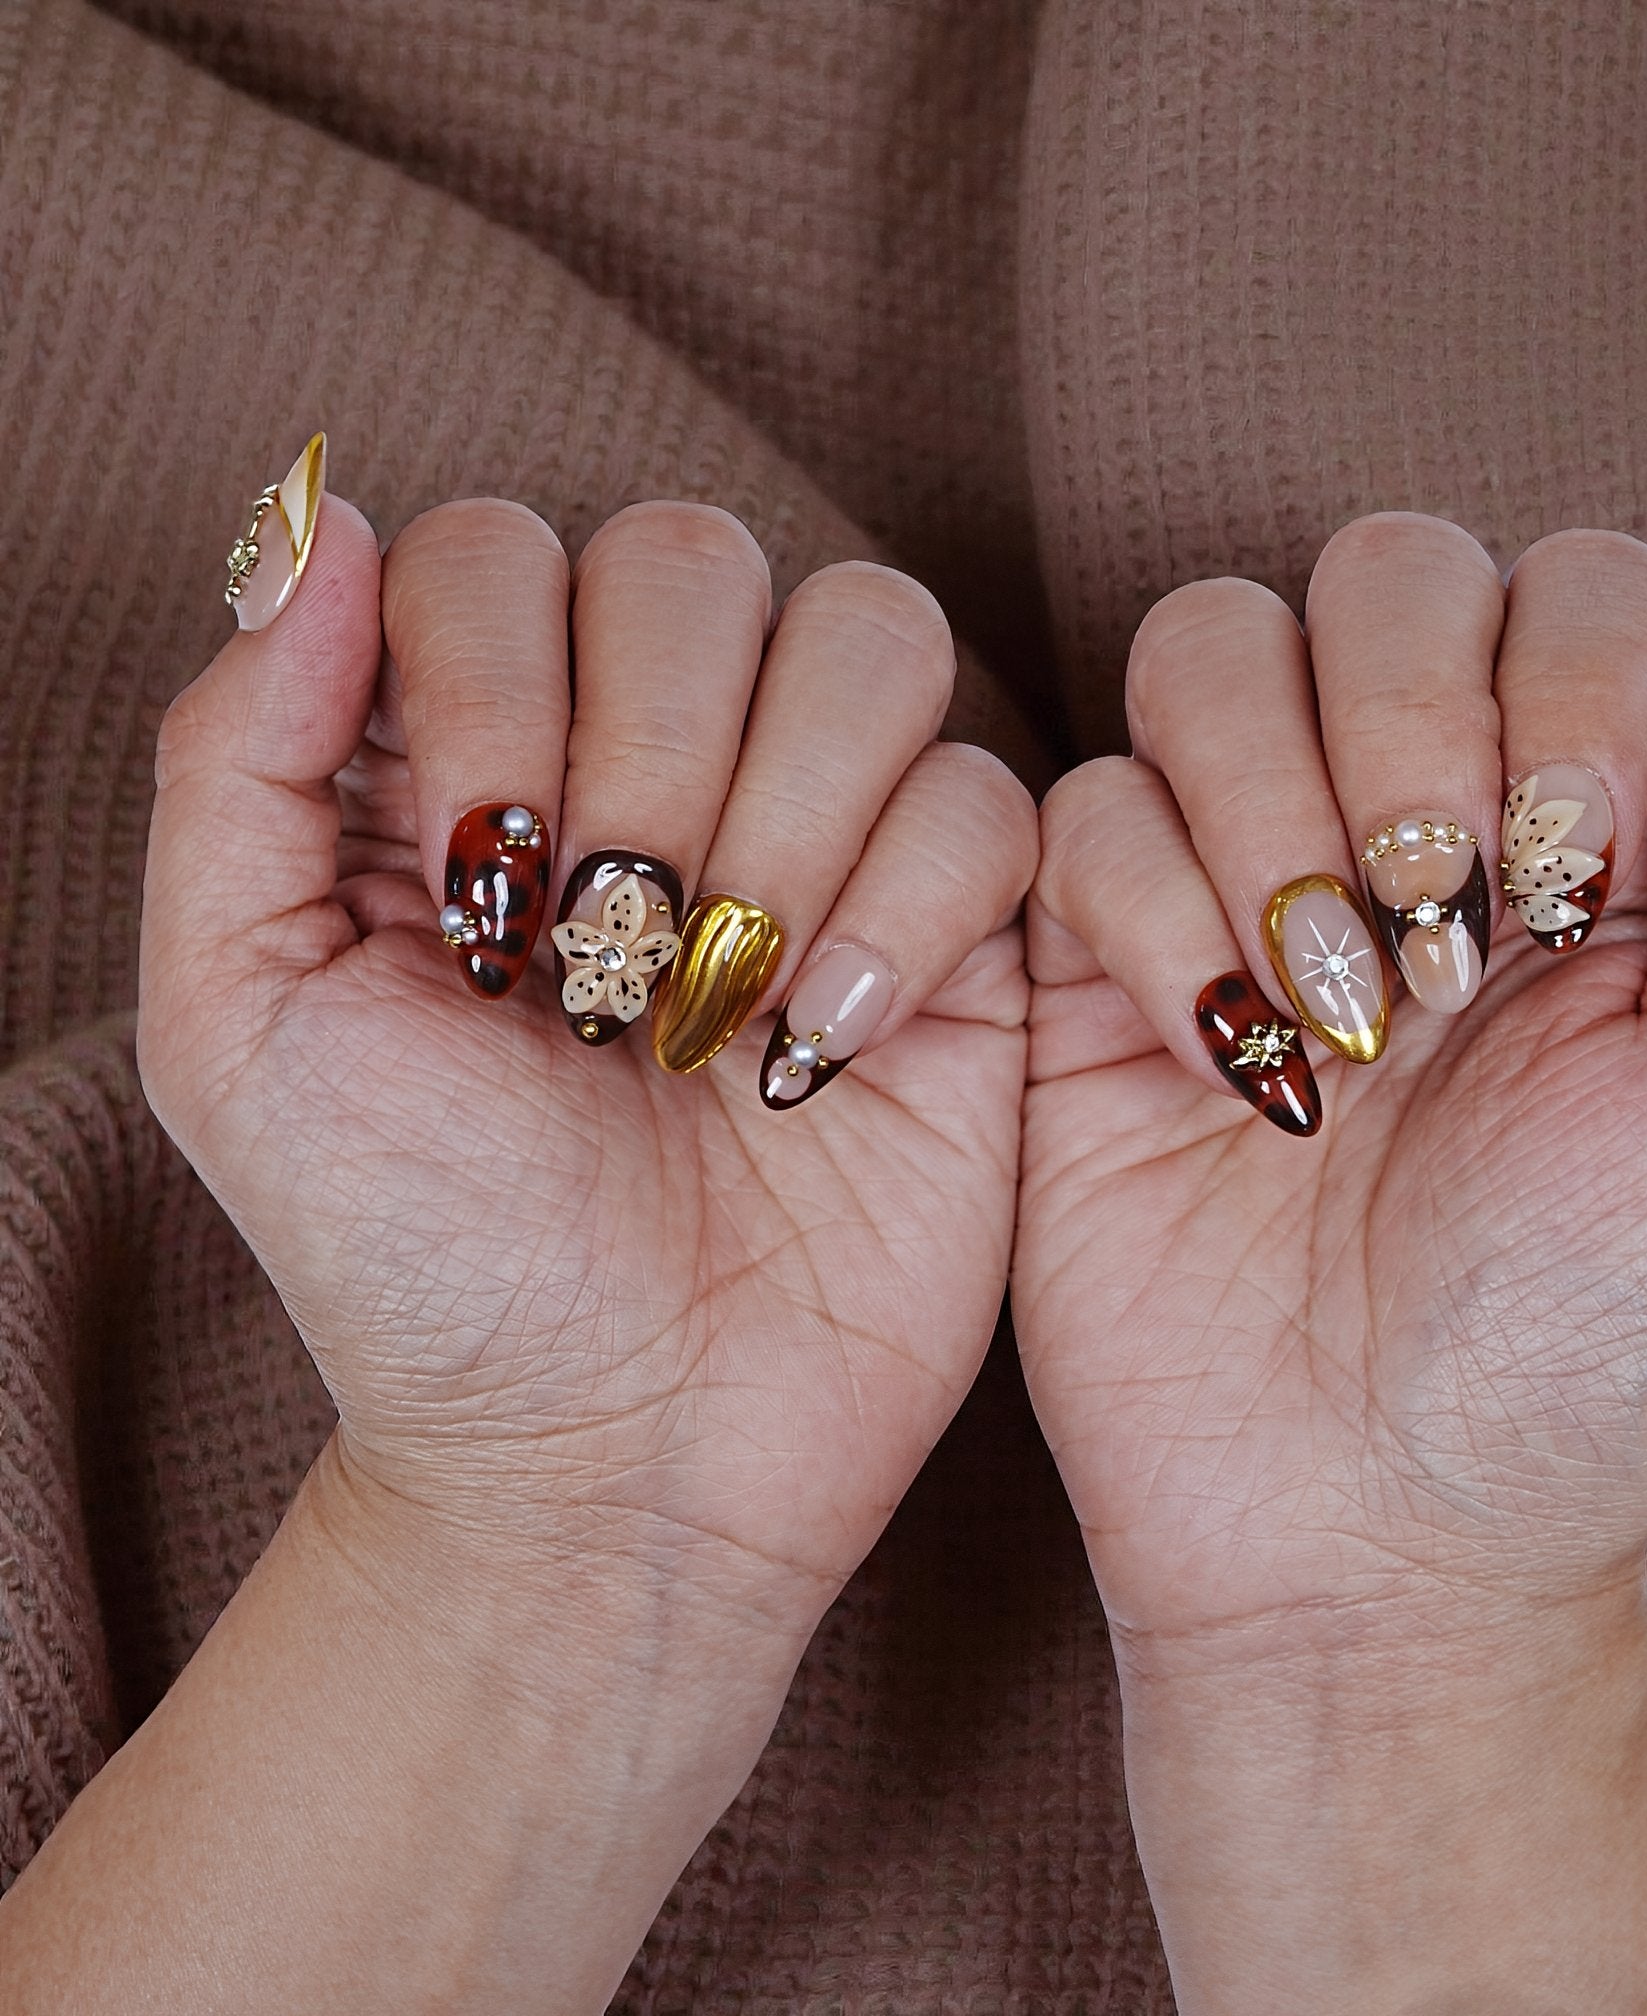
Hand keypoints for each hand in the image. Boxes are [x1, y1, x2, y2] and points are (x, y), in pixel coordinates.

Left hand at [142, 485, 1034, 1632]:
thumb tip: (312, 518)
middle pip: (700, 553)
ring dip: (791, 812)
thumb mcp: (242, 1021)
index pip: (501, 547)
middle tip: (603, 966)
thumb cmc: (422, 1259)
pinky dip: (912, 908)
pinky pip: (993, 797)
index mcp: (480, 756)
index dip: (496, 682)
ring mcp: (830, 836)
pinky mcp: (967, 934)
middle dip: (651, 753)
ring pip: (875, 633)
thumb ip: (236, 757)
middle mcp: (662, 762)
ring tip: (724, 1008)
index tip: (476, 907)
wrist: (620, 1456)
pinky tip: (828, 1052)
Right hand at [1014, 512, 1646, 2008]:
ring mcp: (1235, 877)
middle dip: (1411, 733)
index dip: (1570, 683)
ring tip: (1331, 1011)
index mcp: (1593, 832)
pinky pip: (1078, 808)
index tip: (1575, 884)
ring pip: (1205, 648)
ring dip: (1270, 810)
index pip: (1575, 582)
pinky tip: (1222, 1065)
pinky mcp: (1089, 961)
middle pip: (1379, 570)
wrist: (1367, 1531)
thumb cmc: (1583, 1345)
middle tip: (1443, 951)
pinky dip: (1148, 915)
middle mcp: (1410, 822)